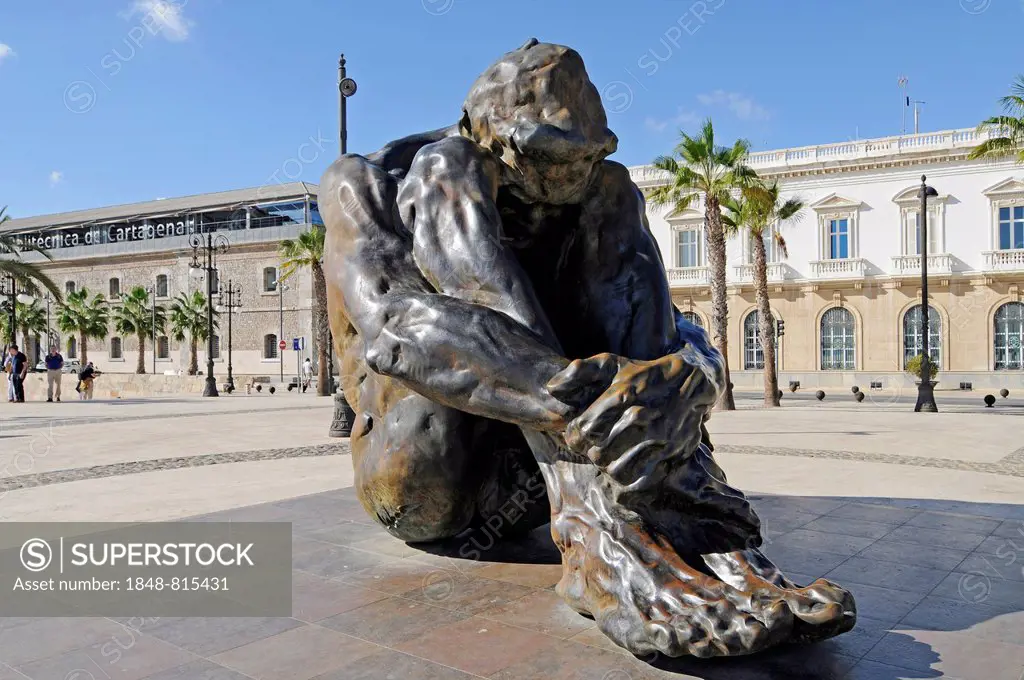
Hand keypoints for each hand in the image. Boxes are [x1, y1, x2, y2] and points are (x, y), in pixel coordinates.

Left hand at [546, 351, 718, 472]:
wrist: (689, 382)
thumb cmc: (641, 374)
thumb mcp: (611, 364)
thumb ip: (579, 372)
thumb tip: (551, 388)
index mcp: (621, 395)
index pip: (583, 430)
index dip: (574, 437)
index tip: (578, 434)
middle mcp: (639, 416)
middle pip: (598, 452)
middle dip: (591, 452)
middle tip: (593, 446)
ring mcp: (657, 436)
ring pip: (616, 468)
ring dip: (608, 466)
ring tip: (609, 455)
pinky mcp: (670, 452)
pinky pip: (640, 478)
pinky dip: (629, 477)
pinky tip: (626, 464)